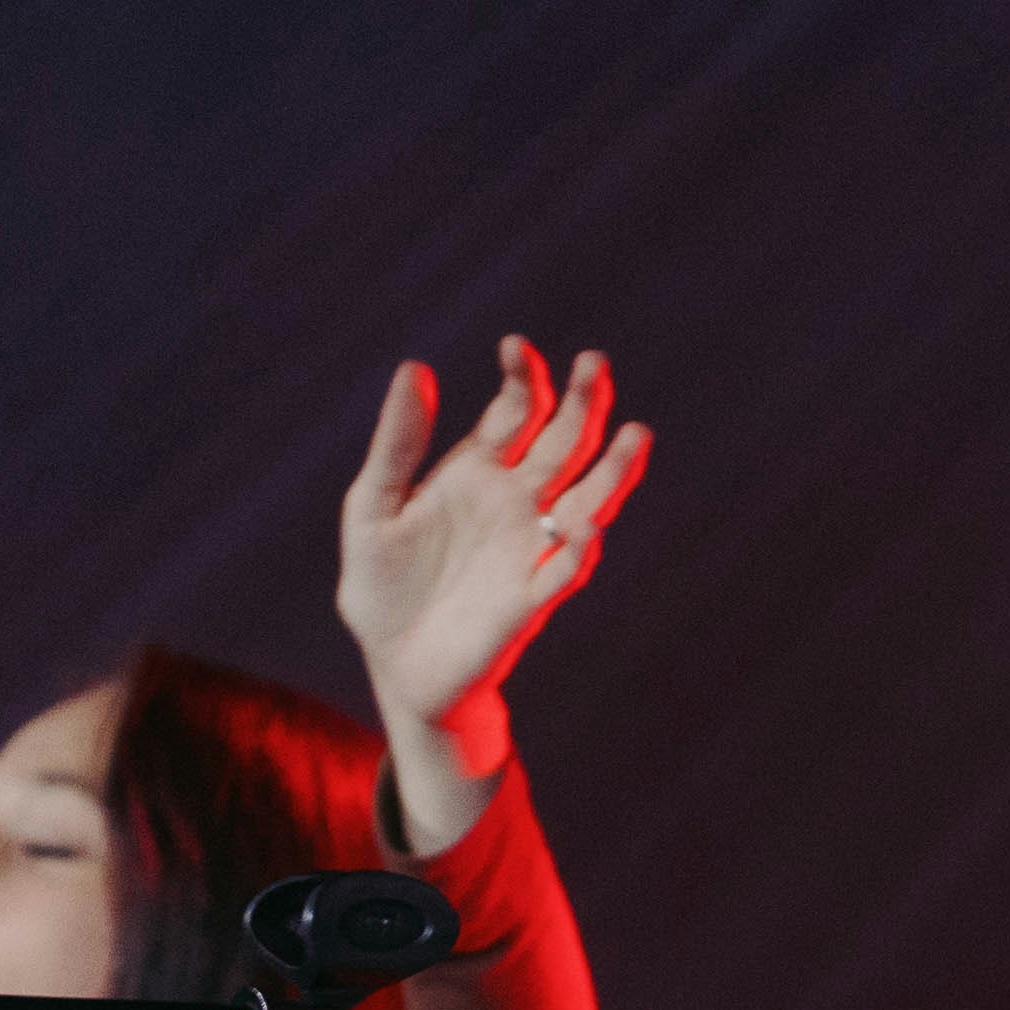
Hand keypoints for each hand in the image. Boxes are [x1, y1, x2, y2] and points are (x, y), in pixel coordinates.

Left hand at [334, 337, 653, 853]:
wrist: (394, 662)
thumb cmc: (383, 583)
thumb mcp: (373, 504)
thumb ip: (398, 442)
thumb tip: (415, 368)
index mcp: (478, 471)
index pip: (517, 413)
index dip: (524, 379)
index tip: (515, 347)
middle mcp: (516, 503)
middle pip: (565, 444)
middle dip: (583, 404)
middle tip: (595, 361)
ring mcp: (530, 549)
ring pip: (588, 501)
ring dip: (613, 472)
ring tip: (636, 434)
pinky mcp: (531, 600)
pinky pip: (564, 572)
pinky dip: (577, 550)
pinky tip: (585, 525)